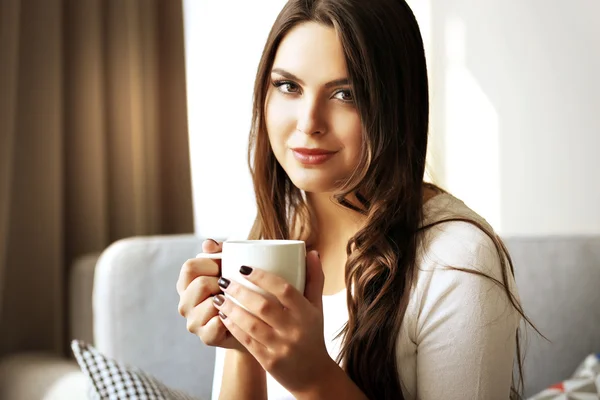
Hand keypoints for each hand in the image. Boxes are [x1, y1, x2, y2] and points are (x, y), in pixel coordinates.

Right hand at [176, 239, 244, 351]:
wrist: (254, 323)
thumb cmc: (238, 290)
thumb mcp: (230, 267)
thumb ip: (219, 252)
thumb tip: (208, 244)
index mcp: (186, 284)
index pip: (189, 267)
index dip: (210, 264)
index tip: (224, 268)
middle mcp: (184, 303)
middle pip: (200, 284)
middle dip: (222, 283)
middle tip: (232, 288)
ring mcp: (193, 322)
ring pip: (211, 304)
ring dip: (228, 302)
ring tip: (236, 302)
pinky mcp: (206, 337)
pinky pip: (218, 324)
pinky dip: (230, 319)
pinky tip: (236, 317)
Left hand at [212, 250, 336, 393]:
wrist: (314, 375)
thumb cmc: (312, 335)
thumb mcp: (317, 308)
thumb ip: (315, 280)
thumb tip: (312, 252)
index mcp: (307, 313)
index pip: (285, 290)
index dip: (263, 277)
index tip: (243, 267)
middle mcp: (294, 330)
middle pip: (263, 306)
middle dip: (239, 291)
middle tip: (224, 281)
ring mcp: (281, 347)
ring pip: (251, 324)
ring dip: (232, 309)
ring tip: (219, 297)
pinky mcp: (269, 361)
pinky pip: (247, 341)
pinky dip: (233, 327)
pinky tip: (223, 316)